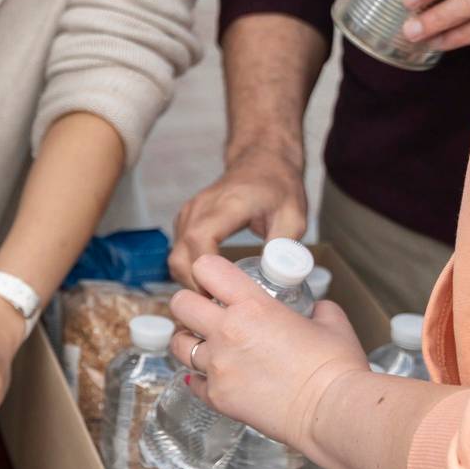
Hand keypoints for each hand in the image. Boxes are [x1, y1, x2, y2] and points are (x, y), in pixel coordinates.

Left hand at [167, 256, 366, 451]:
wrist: (332, 412)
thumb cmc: (336, 368)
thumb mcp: (332, 323)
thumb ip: (317, 309)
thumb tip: (314, 309)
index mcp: (252, 306)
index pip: (206, 269)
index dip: (207, 273)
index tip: (216, 284)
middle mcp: (227, 331)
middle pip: (180, 303)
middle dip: (190, 305)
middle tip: (206, 314)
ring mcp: (218, 366)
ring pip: (178, 343)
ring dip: (189, 341)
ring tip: (207, 346)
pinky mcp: (217, 396)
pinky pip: (193, 381)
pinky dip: (202, 379)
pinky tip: (219, 377)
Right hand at [170, 145, 306, 288]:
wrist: (261, 161)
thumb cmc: (278, 187)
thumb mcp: (294, 216)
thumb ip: (285, 246)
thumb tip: (276, 278)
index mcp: (228, 205)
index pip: (201, 238)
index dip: (204, 270)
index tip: (219, 294)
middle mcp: (201, 207)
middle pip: (180, 254)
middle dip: (195, 285)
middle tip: (220, 307)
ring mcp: (190, 212)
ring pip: (175, 255)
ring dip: (190, 280)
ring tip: (216, 298)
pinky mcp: (186, 220)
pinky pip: (178, 250)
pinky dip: (188, 270)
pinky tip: (210, 282)